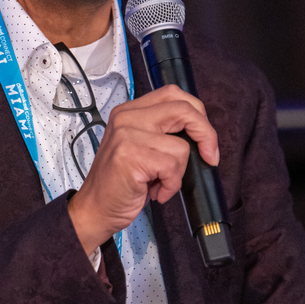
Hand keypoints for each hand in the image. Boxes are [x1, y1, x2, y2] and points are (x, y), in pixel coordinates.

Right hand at [68, 84, 219, 254]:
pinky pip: (172, 167)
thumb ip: (162, 132)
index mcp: (129, 111)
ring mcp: (127, 136)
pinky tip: (155, 191)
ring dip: (178, 173)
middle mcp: (126, 118)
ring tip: (159, 182)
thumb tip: (200, 131)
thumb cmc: (121, 182)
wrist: (95, 208)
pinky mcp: (131, 156)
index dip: (197, 114)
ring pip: (181, 146)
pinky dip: (170, 185)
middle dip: (206, 134)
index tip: (206, 138)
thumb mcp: (140, 147)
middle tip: (209, 156)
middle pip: (183, 110)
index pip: (173, 95)